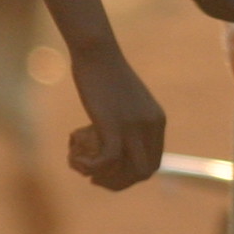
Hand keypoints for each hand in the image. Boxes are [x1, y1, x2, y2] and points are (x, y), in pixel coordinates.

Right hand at [63, 42, 166, 190]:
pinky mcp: (115, 126)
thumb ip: (129, 117)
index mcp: (157, 120)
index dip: (129, 175)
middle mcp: (152, 126)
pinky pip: (107, 162)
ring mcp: (135, 127)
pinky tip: (75, 159)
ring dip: (104, 177)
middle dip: (118, 182)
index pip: (153, 162)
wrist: (96, 52)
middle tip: (92, 175)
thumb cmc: (104, 71)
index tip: (106, 172)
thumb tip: (118, 134)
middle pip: (144, 173)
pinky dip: (91, 167)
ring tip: (81, 166)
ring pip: (130, 173)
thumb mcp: (124, 98)